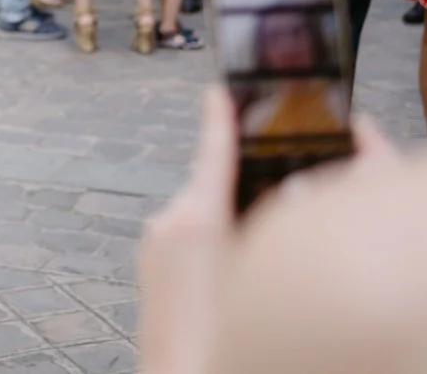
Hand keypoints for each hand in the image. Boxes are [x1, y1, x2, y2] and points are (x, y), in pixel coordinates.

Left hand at [138, 89, 398, 373]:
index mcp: (197, 219)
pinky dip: (209, 245)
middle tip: (275, 197)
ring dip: (226, 221)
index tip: (219, 91)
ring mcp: (156, 246)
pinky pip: (186, 240)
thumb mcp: (256, 268)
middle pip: (212, 187)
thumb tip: (256, 201)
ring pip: (200, 215)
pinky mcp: (151, 268)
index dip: (220, 119)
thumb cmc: (224, 335)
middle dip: (239, 187)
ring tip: (258, 253)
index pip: (213, 153)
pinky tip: (232, 276)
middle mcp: (169, 224)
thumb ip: (260, 224)